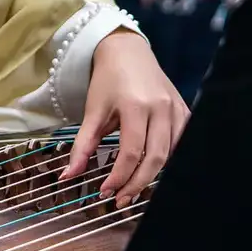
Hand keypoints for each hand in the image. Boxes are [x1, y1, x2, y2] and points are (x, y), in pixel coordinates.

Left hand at [62, 30, 188, 208]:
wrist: (126, 51)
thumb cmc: (108, 80)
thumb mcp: (92, 111)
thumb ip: (82, 146)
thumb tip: (68, 177)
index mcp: (136, 106)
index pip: (131, 153)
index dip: (119, 177)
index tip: (105, 192)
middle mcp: (161, 108)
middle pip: (155, 158)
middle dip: (137, 184)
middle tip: (120, 200)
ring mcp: (176, 109)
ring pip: (171, 154)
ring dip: (153, 175)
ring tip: (133, 188)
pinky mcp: (184, 110)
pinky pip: (182, 142)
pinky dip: (168, 160)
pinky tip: (152, 169)